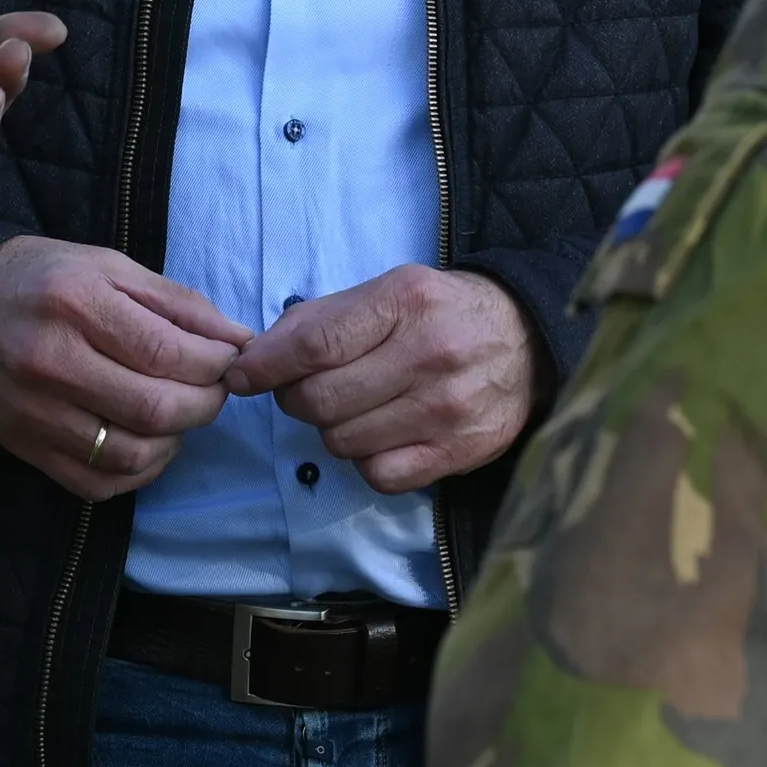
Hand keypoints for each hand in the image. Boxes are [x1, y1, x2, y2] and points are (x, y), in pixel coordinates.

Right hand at [0, 237, 249, 500]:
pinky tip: (149, 443)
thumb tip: (238, 338)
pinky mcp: (26, 448)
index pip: (169, 352)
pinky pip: (98, 483)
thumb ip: (176, 302)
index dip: (217, 363)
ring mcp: (36, 413)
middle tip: (215, 389)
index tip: (230, 358)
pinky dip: (139, 471)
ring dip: (177, 440)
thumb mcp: (107, 266)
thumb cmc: (40, 278)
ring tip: (181, 414)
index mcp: (77, 303)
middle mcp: (53, 362)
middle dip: (206, 404)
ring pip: (132, 453)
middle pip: (157, 408)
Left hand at [227, 265, 533, 493]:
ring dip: (332, 429)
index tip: (240, 377)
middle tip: (306, 390)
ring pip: (342, 442)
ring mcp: (447, 409)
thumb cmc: (440, 313)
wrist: (526, 340)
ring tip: (354, 408)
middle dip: (296, 399)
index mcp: (405, 302)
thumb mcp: (387, 291)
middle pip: (320, 400)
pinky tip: (381, 434)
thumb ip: (321, 319)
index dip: (265, 367)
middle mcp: (429, 355)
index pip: (315, 345)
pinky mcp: (459, 452)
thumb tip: (255, 357)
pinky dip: (367, 460)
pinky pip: (379, 474)